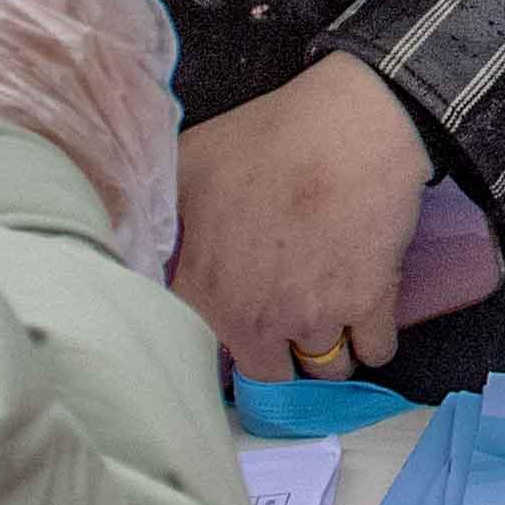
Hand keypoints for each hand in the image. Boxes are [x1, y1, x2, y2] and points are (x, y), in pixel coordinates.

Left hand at [176, 55, 438, 381]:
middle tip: (284, 322)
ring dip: (326, 351)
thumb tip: (127, 231)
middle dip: (278, 358)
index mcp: (210, 293)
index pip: (203, 359)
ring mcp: (320, 320)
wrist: (354, 126)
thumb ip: (156, 209)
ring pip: (327, 370)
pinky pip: (376, 353)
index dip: (219, 347)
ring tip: (327, 312)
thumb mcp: (189, 162)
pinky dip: (372, 339)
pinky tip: (365, 310)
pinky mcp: (370, 308)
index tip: (233, 331)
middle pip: (271, 378)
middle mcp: (261, 322)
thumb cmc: (268, 139)